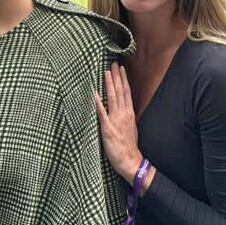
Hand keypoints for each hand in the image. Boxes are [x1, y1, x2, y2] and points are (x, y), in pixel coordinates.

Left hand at [94, 62, 141, 181]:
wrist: (130, 161)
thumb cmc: (129, 146)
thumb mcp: (131, 128)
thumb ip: (126, 116)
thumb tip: (122, 107)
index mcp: (129, 114)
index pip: (126, 92)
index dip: (123, 79)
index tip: (120, 68)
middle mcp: (123, 114)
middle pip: (120, 91)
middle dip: (116, 77)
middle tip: (113, 63)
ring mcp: (115, 120)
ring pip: (112, 98)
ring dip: (109, 84)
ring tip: (106, 72)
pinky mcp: (107, 128)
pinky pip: (102, 113)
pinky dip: (98, 103)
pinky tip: (94, 93)